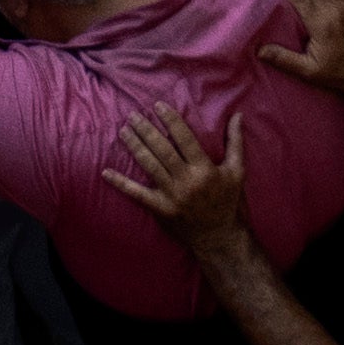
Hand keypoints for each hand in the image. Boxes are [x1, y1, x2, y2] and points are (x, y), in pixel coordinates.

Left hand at [104, 105, 250, 246]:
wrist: (221, 238)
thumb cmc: (229, 202)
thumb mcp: (237, 172)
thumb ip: (236, 142)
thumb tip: (238, 115)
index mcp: (206, 170)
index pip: (185, 139)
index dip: (171, 121)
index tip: (157, 105)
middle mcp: (188, 181)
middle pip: (162, 150)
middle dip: (146, 130)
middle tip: (133, 114)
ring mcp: (172, 196)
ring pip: (149, 165)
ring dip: (134, 146)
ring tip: (123, 130)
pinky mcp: (161, 209)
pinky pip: (137, 194)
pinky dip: (121, 183)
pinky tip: (105, 172)